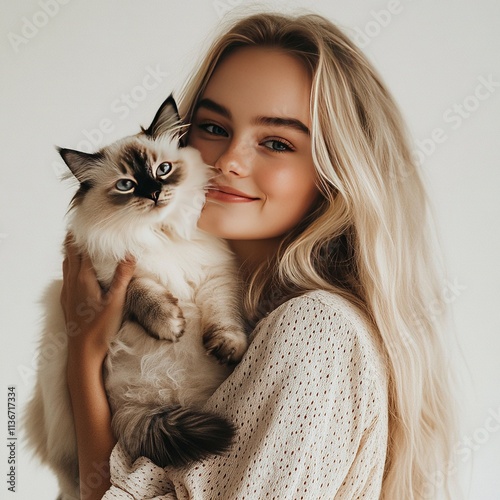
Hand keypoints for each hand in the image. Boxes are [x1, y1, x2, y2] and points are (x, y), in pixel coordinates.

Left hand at [61, 235, 135, 360]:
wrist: (83, 353)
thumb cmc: (99, 328)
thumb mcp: (115, 301)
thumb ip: (122, 277)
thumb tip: (129, 255)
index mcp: (83, 279)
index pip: (81, 251)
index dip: (82, 237)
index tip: (86, 224)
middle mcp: (72, 283)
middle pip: (71, 255)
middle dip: (75, 241)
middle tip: (82, 228)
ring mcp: (68, 292)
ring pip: (67, 266)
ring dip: (72, 253)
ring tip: (79, 244)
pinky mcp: (68, 301)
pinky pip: (67, 277)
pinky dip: (71, 266)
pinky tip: (78, 271)